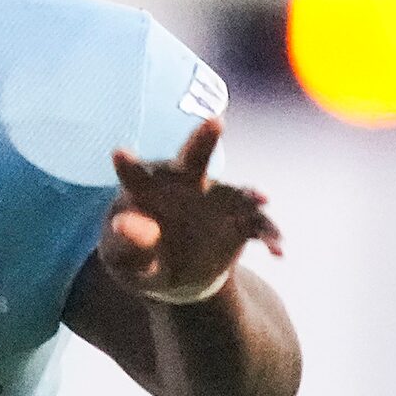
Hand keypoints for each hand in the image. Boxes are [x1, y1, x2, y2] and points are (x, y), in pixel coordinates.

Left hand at [98, 118, 282, 304]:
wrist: (174, 274)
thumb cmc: (138, 260)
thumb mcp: (127, 260)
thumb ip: (128, 243)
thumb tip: (125, 222)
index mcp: (149, 192)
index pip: (136, 176)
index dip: (128, 165)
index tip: (118, 153)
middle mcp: (187, 185)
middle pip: (194, 157)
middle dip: (204, 138)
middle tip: (214, 121)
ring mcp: (218, 201)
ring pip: (237, 191)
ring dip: (250, 193)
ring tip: (261, 198)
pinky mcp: (241, 221)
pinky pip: (259, 225)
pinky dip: (269, 236)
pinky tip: (278, 251)